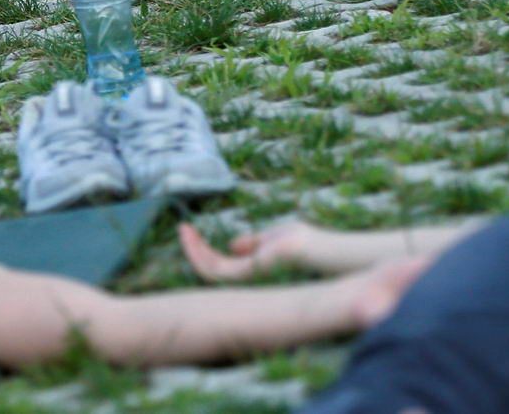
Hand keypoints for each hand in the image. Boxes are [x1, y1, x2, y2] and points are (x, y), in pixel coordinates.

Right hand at [178, 219, 321, 282]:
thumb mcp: (275, 237)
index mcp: (256, 271)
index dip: (203, 251)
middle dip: (193, 251)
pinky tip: (192, 236)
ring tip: (183, 229)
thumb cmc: (309, 242)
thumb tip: (232, 246)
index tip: (190, 230)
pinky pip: (216, 269)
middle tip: (182, 229)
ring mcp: (250, 278)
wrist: (327, 250)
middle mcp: (251, 279)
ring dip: (193, 251)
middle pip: (211, 271)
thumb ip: (254, 243)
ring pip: (209, 271)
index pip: (221, 268)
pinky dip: (200, 253)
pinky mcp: (250, 273)